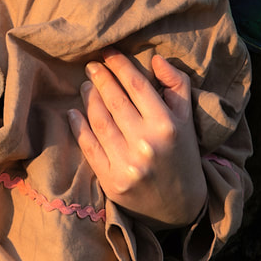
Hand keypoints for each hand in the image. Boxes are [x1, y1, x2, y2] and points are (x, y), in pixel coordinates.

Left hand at [69, 49, 206, 228]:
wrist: (181, 208)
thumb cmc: (182, 154)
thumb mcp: (187, 119)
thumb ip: (177, 85)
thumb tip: (156, 59)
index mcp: (167, 126)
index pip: (136, 85)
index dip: (119, 65)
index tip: (108, 52)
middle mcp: (147, 144)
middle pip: (114, 100)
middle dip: (100, 78)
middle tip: (91, 65)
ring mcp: (127, 164)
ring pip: (99, 120)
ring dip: (89, 98)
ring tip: (86, 85)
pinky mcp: (111, 181)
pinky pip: (88, 146)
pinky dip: (78, 126)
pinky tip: (73, 112)